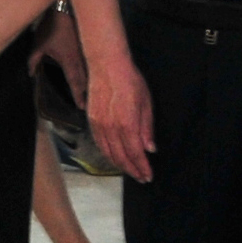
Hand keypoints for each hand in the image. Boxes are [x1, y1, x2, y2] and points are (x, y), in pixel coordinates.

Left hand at [35, 6, 86, 101]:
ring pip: (92, 73)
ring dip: (92, 84)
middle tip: (90, 106)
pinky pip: (93, 63)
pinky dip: (93, 72)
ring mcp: (87, 53)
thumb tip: (31, 74)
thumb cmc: (53, 27)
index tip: (82, 107)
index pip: (75, 84)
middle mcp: (82, 60)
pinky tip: (93, 76)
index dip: (78, 96)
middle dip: (88, 94)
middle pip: (87, 82)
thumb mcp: (39, 44)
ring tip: (93, 95)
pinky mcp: (90, 46)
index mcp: (70, 63)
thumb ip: (34, 60)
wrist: (67, 8)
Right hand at [86, 48, 155, 182]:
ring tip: (130, 170)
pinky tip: (114, 157)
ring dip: (120, 165)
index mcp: (127, 124)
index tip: (148, 175)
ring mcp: (99, 125)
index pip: (135, 154)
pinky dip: (107, 154)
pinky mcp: (92, 121)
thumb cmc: (129, 80)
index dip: (142, 167)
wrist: (107, 66)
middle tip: (140, 177)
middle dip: (132, 170)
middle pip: (121, 157)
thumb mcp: (146, 103)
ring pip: (108, 153)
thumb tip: (150, 149)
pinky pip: (99, 144)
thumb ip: (147, 128)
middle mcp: (111, 128)